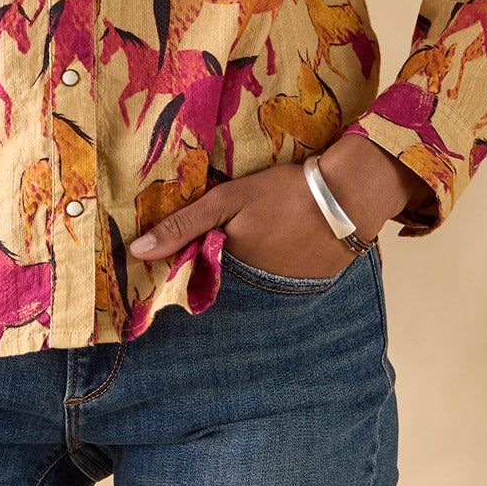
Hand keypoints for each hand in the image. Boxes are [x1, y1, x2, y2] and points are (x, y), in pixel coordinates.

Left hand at [128, 135, 428, 277]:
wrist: (349, 196)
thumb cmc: (283, 195)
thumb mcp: (228, 201)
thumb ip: (184, 225)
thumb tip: (136, 250)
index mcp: (233, 272)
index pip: (197, 279)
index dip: (185, 266)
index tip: (170, 259)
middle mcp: (256, 291)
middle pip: (226, 279)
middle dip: (218, 264)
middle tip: (219, 237)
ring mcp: (286, 289)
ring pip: (254, 278)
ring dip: (250, 263)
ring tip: (255, 234)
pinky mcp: (310, 281)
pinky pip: (282, 274)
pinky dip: (278, 259)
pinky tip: (282, 236)